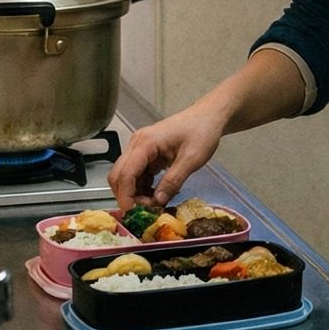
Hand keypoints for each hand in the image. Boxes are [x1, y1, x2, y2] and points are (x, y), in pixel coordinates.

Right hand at [107, 107, 224, 206]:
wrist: (209, 116)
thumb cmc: (202, 132)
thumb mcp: (191, 159)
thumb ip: (173, 181)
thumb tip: (157, 202)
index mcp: (146, 143)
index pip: (126, 173)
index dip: (125, 195)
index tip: (132, 213)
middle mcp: (137, 144)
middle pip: (120, 175)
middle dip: (129, 195)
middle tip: (149, 209)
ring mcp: (140, 148)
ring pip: (127, 176)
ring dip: (137, 192)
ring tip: (157, 202)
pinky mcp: (146, 153)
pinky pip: (138, 174)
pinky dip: (144, 186)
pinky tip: (159, 193)